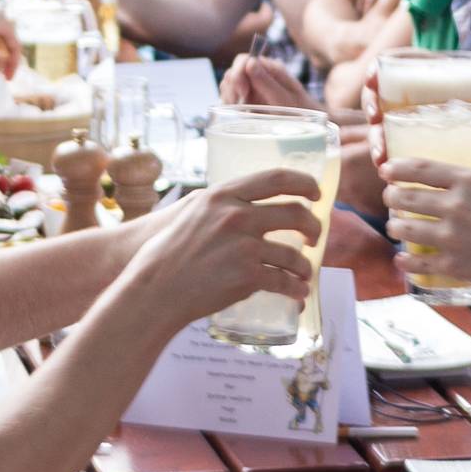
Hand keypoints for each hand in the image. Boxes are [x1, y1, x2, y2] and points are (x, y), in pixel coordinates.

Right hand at [123, 166, 323, 329]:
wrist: (153, 288)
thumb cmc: (167, 252)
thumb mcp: (192, 212)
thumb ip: (220, 205)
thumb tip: (246, 204)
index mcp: (224, 195)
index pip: (277, 178)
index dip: (305, 183)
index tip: (317, 193)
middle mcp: (237, 216)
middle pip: (295, 214)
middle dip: (314, 226)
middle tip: (315, 237)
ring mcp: (243, 246)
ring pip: (294, 254)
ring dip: (306, 265)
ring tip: (304, 274)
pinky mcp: (246, 276)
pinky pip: (283, 281)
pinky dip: (295, 289)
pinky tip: (298, 293)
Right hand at [220, 52, 313, 108]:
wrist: (309, 127)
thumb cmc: (301, 113)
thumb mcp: (286, 100)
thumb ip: (267, 82)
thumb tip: (250, 62)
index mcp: (269, 69)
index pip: (243, 59)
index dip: (238, 73)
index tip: (243, 92)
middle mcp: (258, 75)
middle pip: (232, 72)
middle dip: (232, 87)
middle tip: (240, 104)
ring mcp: (251, 88)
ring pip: (228, 85)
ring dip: (229, 97)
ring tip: (241, 111)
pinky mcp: (247, 101)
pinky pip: (230, 98)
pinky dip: (230, 105)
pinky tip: (240, 114)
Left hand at [379, 157, 470, 302]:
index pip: (420, 168)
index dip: (397, 168)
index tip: (387, 170)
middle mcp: (456, 205)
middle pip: (404, 196)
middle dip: (391, 197)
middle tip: (390, 199)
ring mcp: (452, 237)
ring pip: (404, 228)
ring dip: (394, 226)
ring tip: (395, 226)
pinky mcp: (453, 265)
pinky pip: (416, 261)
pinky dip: (405, 260)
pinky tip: (401, 258)